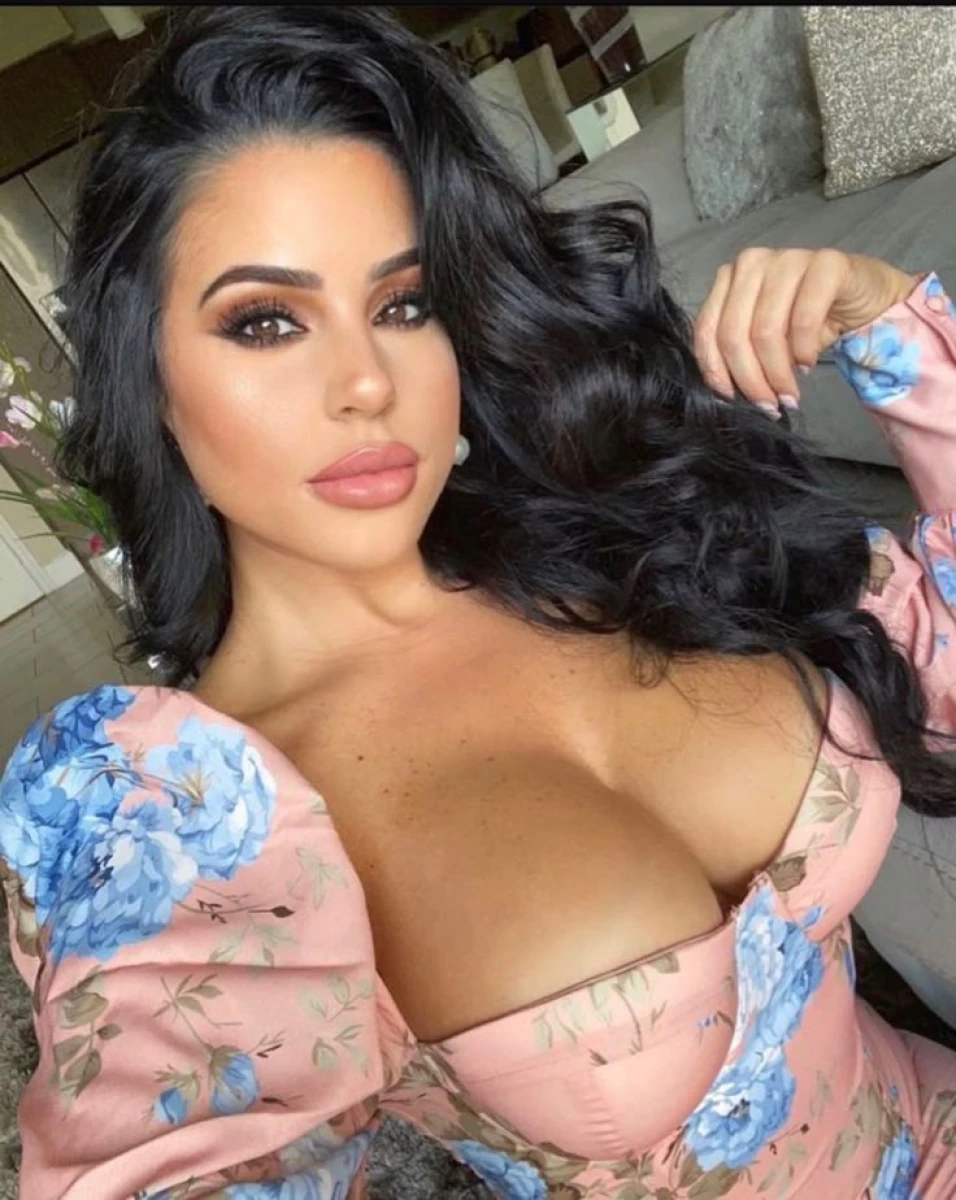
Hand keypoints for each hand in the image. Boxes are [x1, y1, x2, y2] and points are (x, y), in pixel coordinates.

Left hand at [693, 247, 917, 414]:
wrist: (861, 298)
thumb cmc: (807, 320)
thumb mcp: (765, 340)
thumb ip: (741, 353)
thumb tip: (728, 393)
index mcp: (729, 279)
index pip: (707, 329)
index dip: (716, 371)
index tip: (732, 399)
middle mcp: (752, 263)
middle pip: (734, 334)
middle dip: (750, 379)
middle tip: (767, 405)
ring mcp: (788, 258)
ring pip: (765, 330)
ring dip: (777, 373)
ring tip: (788, 394)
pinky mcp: (826, 263)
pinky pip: (804, 319)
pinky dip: (803, 351)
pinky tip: (807, 365)